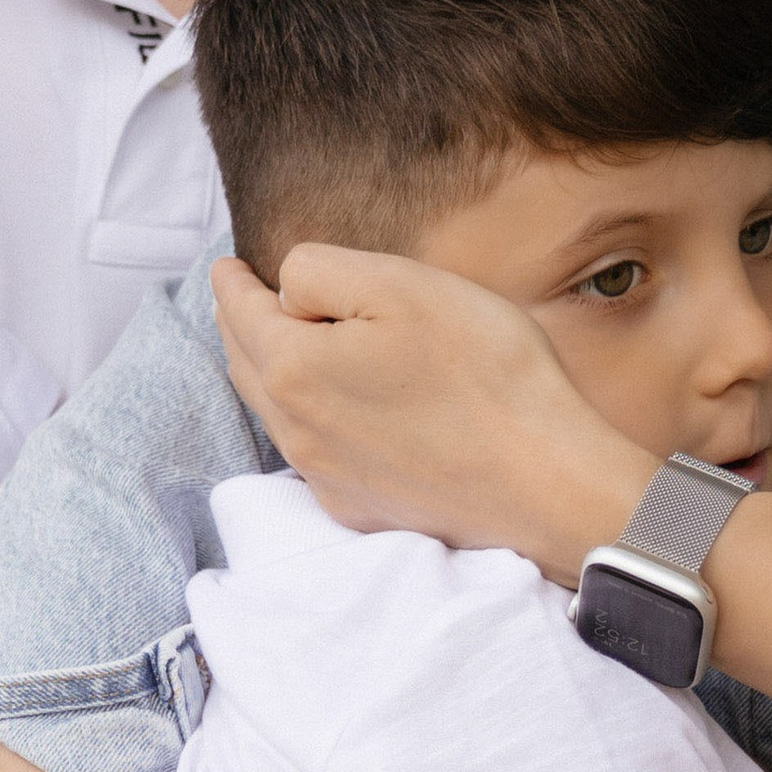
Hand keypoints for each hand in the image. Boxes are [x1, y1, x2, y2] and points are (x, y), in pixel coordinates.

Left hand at [212, 250, 645, 582]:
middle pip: (244, 366)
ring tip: (276, 341)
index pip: (240, 312)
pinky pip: (311, 452)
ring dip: (266, 372)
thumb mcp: (400, 284)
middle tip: (239, 297)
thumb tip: (285, 289)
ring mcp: (326, 477)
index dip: (231, 282)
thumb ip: (321, 272)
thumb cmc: (482, 372)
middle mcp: (295, 431)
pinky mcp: (360, 506)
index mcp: (293, 369)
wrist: (545, 484)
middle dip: (238, 325)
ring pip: (274, 413)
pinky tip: (331, 405)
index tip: (226, 265)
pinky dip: (305, 417)